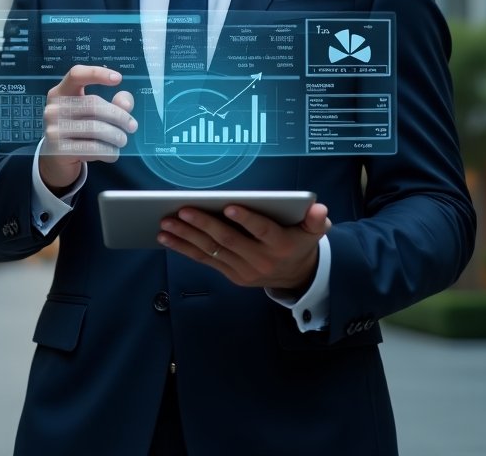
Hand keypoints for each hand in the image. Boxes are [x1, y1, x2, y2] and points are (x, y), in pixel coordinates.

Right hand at [39, 65, 135, 192]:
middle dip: (119, 116)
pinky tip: (113, 153)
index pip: (76, 74)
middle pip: (93, 104)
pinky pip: (93, 148)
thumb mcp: (94, 112)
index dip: (97, 73)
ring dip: (116, 136)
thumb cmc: (79, 128)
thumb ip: (114, 103)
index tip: (118, 78)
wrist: (58, 157)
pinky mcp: (60, 151)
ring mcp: (54, 130)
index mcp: (60, 92)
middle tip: (132, 126)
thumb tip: (125, 104)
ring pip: (95, 128)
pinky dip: (109, 151)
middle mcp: (53, 109)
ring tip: (123, 140)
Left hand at [157, 201, 330, 292]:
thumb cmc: (300, 243)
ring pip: (212, 251)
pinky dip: (185, 249)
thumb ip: (316, 220)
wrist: (298, 277)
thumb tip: (319, 209)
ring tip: (166, 223)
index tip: (229, 207)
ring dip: (187, 237)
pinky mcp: (231, 275)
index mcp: (280, 244)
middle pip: (229, 240)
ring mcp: (243, 270)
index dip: (246, 220)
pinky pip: (205, 260)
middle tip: (182, 210)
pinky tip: (168, 238)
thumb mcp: (314, 231)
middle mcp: (260, 259)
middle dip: (203, 224)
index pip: (261, 230)